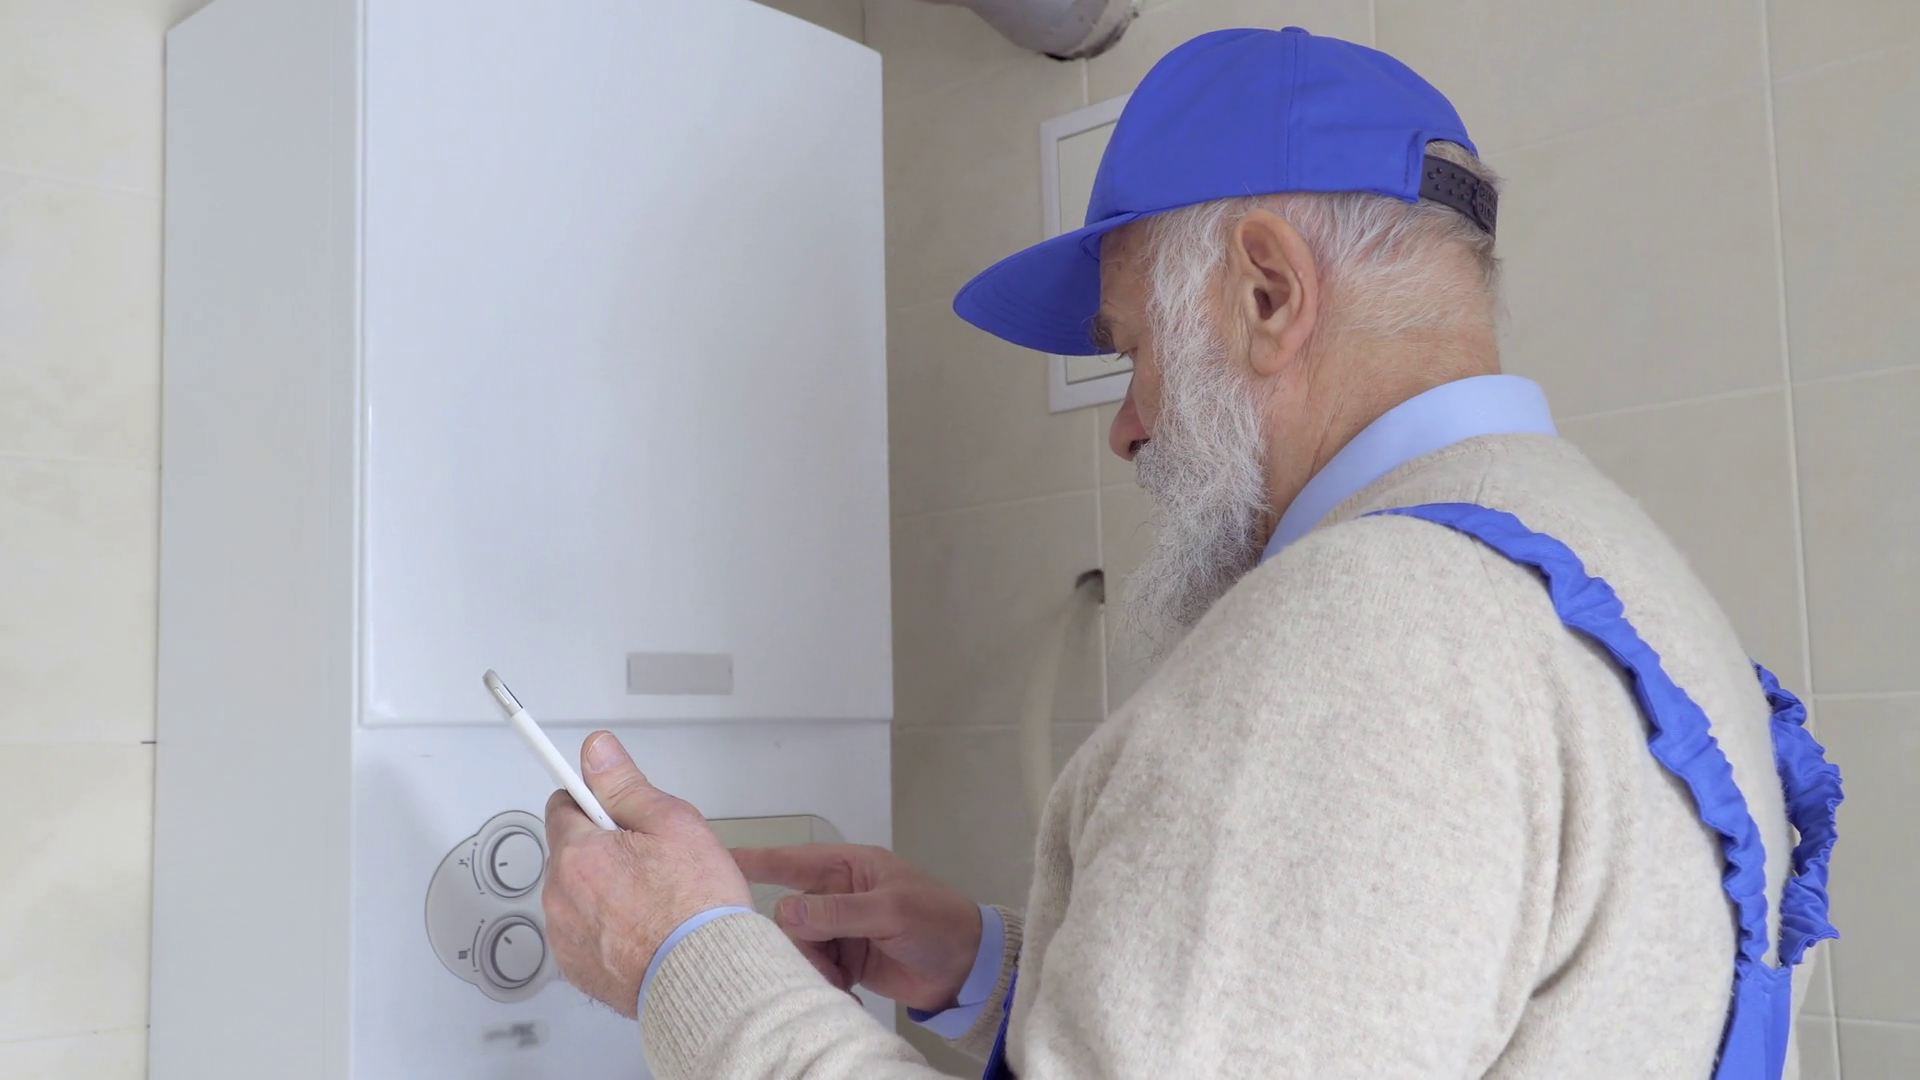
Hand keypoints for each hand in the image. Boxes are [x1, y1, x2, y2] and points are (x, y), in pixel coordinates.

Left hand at [541, 732, 752, 1017]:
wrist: (707, 978)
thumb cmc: (698, 909)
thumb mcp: (674, 824)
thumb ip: (626, 785)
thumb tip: (598, 752)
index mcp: (579, 853)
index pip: (564, 804)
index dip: (594, 801)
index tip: (607, 802)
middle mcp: (560, 896)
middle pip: (572, 852)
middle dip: (603, 849)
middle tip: (651, 859)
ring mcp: (565, 937)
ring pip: (577, 894)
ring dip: (602, 891)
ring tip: (653, 901)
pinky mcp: (577, 970)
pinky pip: (582, 933)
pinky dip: (605, 929)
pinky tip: (644, 930)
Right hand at [732, 843, 983, 1013]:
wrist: (968, 970)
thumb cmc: (938, 923)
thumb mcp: (891, 911)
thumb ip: (839, 912)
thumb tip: (786, 911)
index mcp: (850, 868)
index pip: (793, 861)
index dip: (756, 861)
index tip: (718, 861)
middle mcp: (839, 894)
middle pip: (791, 916)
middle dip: (801, 943)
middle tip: (825, 964)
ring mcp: (841, 928)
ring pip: (800, 947)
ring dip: (815, 968)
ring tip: (843, 983)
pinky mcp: (846, 959)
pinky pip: (816, 969)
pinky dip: (826, 984)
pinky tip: (847, 994)